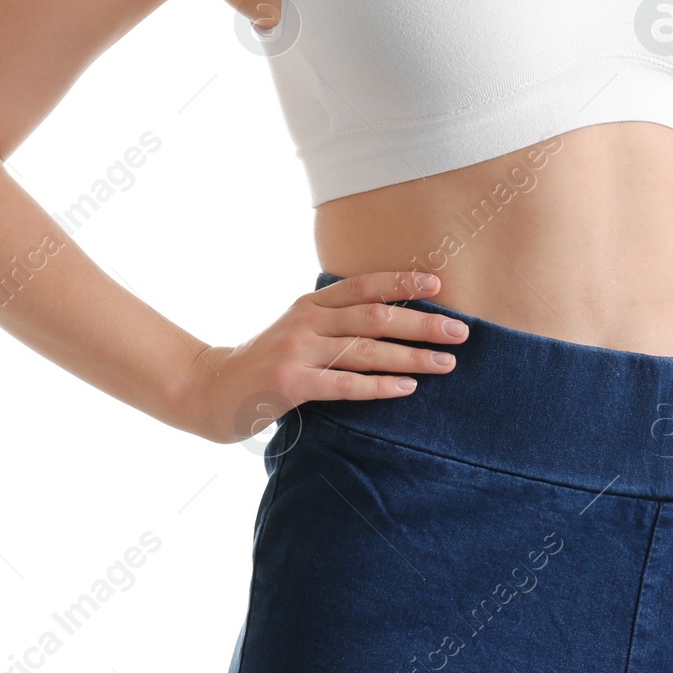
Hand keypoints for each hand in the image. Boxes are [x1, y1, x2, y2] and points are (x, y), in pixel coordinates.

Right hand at [185, 270, 468, 443]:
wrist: (212, 390)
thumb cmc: (265, 362)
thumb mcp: (297, 330)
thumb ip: (333, 321)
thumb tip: (389, 318)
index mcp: (310, 304)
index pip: (363, 285)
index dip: (402, 282)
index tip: (438, 284)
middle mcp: (306, 321)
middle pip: (374, 315)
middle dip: (422, 322)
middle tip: (461, 330)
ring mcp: (297, 352)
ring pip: (366, 350)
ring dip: (412, 356)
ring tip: (447, 363)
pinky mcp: (290, 384)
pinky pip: (345, 384)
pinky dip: (380, 386)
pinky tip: (407, 387)